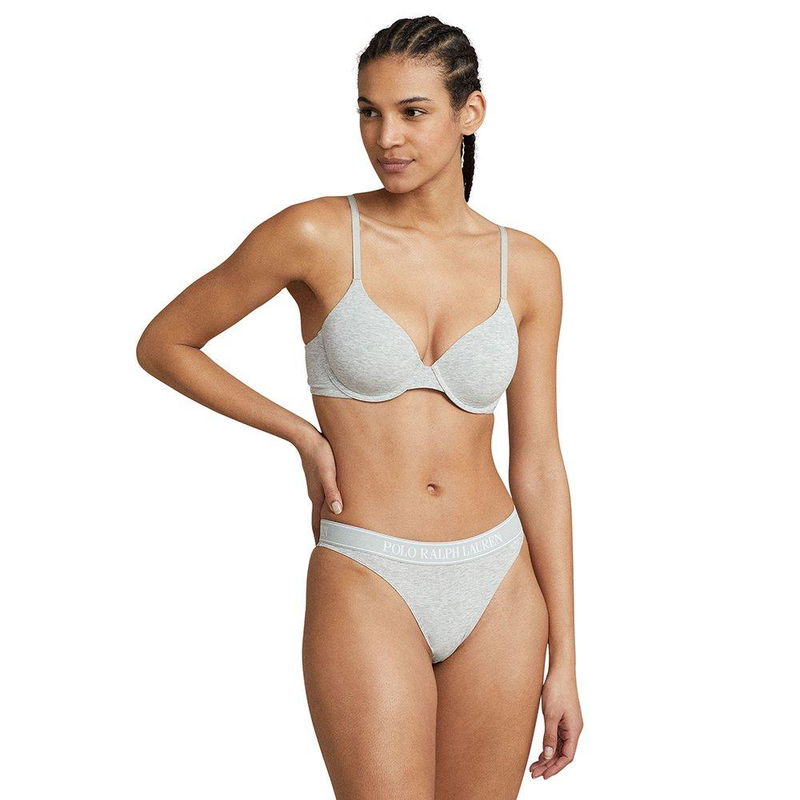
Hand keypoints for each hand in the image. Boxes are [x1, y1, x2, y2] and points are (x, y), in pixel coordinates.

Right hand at [296, 428, 342, 542]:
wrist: (305, 437)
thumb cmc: (320, 453)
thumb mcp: (329, 472)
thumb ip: (332, 491)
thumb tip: (337, 512)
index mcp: (318, 498)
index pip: (320, 526)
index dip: (323, 541)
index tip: (327, 557)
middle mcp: (316, 496)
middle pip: (320, 522)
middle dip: (325, 537)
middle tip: (330, 552)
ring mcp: (316, 488)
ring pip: (322, 512)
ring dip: (326, 524)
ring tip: (333, 535)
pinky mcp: (319, 480)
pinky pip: (324, 499)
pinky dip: (328, 510)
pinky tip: (333, 508)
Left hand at [529, 669, 582, 779]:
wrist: (560, 671)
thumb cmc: (557, 690)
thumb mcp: (551, 714)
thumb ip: (550, 736)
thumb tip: (548, 756)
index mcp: (574, 730)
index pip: (567, 756)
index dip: (556, 768)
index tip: (543, 775)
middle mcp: (574, 729)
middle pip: (563, 754)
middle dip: (549, 765)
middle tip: (534, 773)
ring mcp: (569, 724)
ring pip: (560, 747)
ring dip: (548, 757)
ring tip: (534, 766)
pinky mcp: (563, 719)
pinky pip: (558, 738)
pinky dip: (549, 747)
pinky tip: (541, 753)